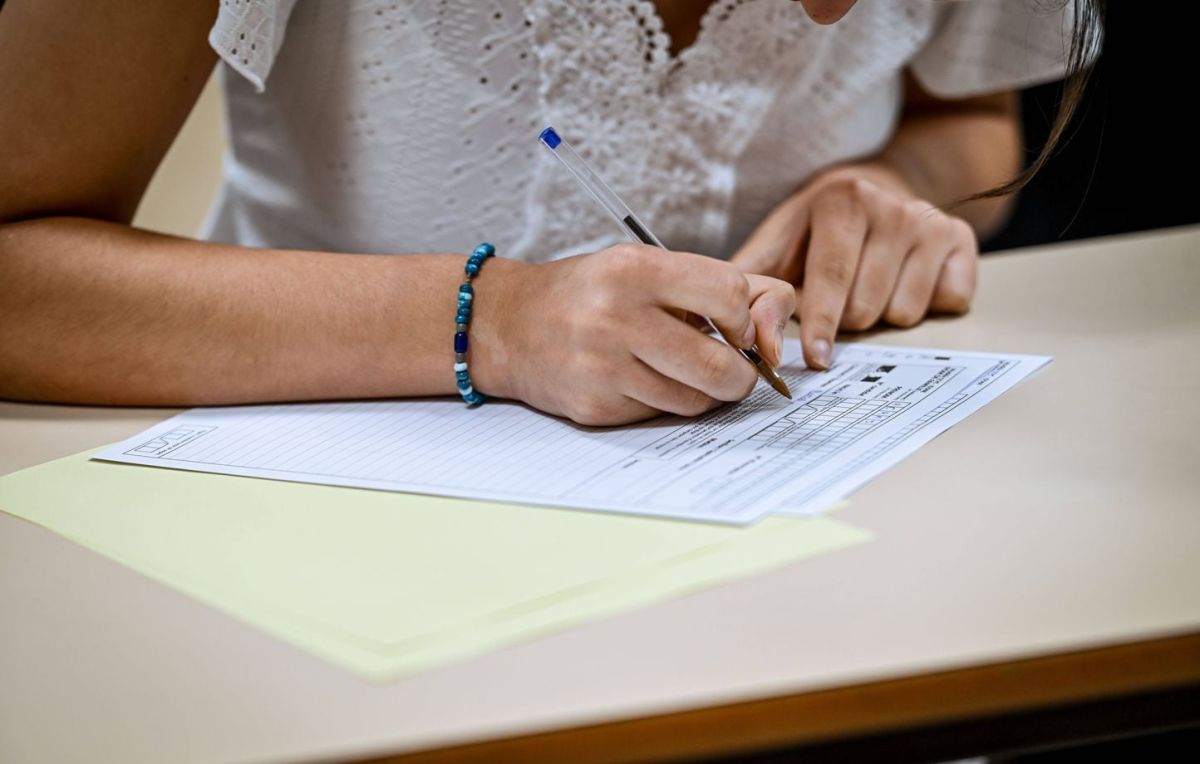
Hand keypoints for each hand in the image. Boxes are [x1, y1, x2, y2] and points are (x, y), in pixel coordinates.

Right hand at [476, 244, 794, 425]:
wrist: (508, 324)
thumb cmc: (591, 293)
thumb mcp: (648, 268)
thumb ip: (719, 289)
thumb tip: (774, 338)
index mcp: (638, 269)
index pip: (731, 296)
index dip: (744, 318)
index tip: (732, 326)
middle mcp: (618, 315)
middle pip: (721, 365)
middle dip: (740, 375)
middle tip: (730, 369)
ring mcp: (604, 365)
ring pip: (696, 400)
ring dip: (702, 394)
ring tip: (680, 372)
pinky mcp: (595, 405)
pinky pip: (659, 416)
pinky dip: (663, 404)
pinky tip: (639, 382)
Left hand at [732, 165, 977, 369]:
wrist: (875, 188)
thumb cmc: (818, 229)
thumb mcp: (780, 239)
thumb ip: (750, 276)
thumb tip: (713, 318)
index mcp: (842, 201)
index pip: (832, 277)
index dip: (821, 323)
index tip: (816, 359)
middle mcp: (892, 206)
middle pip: (866, 307)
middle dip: (846, 321)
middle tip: (839, 304)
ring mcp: (931, 223)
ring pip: (904, 313)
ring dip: (882, 315)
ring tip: (869, 288)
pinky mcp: (962, 241)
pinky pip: (947, 303)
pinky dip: (925, 306)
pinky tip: (905, 283)